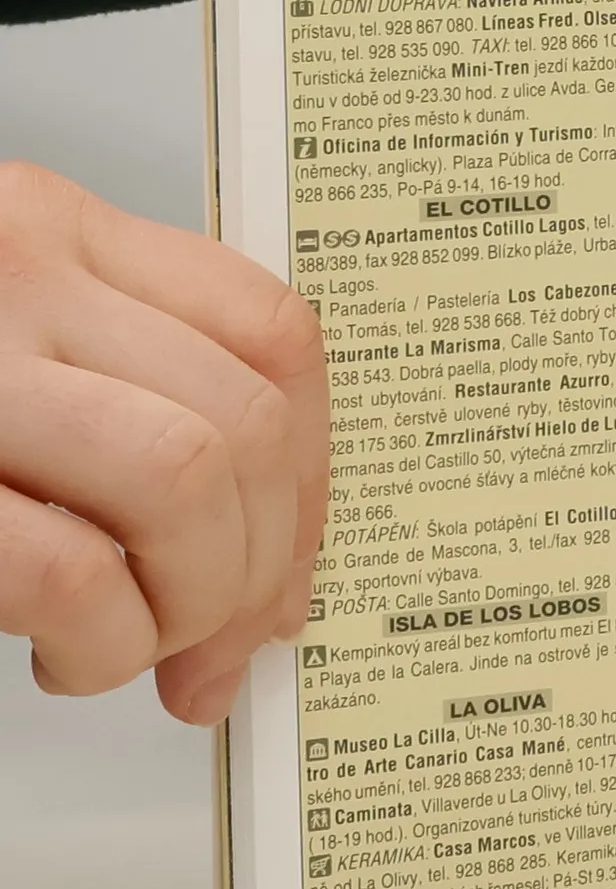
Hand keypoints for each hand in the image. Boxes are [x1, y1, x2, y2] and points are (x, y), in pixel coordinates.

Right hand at [0, 164, 327, 723]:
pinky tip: (68, 656)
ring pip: (186, 483)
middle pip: (249, 423)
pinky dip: (103, 640)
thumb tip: (266, 578)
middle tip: (216, 641)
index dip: (313, 473)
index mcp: (53, 232)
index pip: (273, 334)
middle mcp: (13, 271)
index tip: (291, 563)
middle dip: (260, 566)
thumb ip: (129, 413)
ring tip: (130, 647)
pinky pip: (70, 568)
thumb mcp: (8, 351)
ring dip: (189, 604)